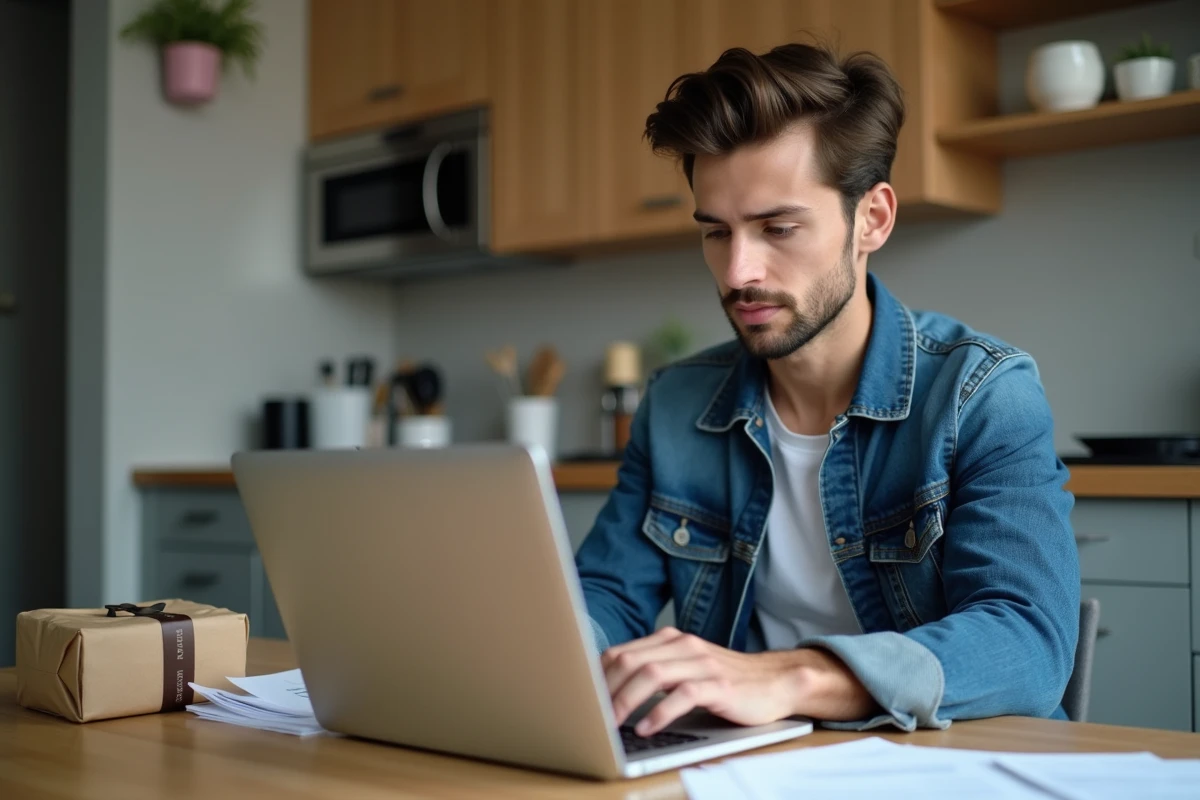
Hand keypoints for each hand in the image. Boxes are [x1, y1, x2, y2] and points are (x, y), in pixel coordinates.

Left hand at [601, 627, 877, 735]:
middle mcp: (683, 646)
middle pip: (630, 662)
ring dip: (626, 702)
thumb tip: (607, 691)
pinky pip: (682, 695)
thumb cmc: (723, 681)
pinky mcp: (719, 685)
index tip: (582, 700)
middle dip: (606, 691)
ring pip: (651, 675)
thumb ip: (653, 671)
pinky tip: (646, 728)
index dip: (598, 677)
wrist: (775, 682)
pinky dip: (660, 712)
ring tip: (613, 724)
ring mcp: (701, 663)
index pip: (621, 652)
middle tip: (592, 718)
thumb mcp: (684, 670)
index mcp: (670, 639)